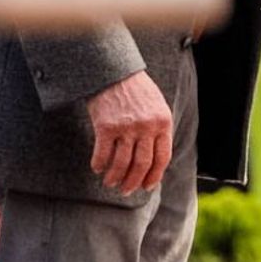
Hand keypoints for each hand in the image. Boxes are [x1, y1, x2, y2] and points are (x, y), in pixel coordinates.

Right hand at [85, 70, 172, 195]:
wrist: (113, 70)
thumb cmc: (136, 89)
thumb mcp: (157, 105)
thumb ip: (159, 129)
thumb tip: (156, 161)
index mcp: (163, 122)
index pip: (162, 158)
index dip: (154, 176)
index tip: (147, 186)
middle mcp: (146, 126)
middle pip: (142, 164)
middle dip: (134, 182)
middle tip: (126, 191)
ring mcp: (126, 127)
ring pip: (122, 163)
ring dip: (115, 178)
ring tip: (111, 183)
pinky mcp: (106, 126)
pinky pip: (103, 154)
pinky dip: (99, 165)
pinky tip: (97, 168)